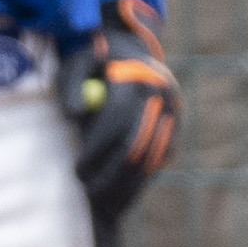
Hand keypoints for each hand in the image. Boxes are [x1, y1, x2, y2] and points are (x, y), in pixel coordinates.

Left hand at [68, 0, 178, 211]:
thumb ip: (71, 87)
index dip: (97, 150)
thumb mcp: (78, 64)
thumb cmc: (97, 59)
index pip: (118, 122)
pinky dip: (142, 175)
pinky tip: (121, 189)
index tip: (77, 169)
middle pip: (137, 145)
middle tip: (87, 189)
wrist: (133, 48)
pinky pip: (160, 157)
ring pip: (152, 155)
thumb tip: (74, 116)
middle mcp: (161, 98)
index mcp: (137, 81)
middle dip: (111, 173)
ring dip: (128, 181)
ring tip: (102, 198)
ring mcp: (173, 114)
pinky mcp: (176, 127)